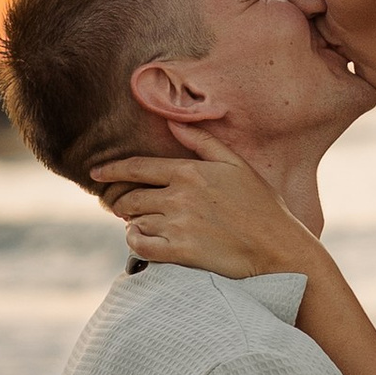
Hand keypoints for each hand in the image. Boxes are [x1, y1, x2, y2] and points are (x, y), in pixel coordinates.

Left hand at [89, 129, 314, 279]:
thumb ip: (203, 141)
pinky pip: (140, 246)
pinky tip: (140, 241)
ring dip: (133, 224)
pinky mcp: (179, 252)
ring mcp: (178, 225)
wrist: (279, 249)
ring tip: (140, 226)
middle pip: (130, 197)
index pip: (137, 167)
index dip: (111, 171)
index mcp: (190, 171)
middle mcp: (179, 196)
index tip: (96, 175)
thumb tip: (173, 122)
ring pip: (134, 221)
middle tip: (122, 208)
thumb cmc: (262, 207)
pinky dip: (134, 243)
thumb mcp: (237, 166)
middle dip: (121, 202)